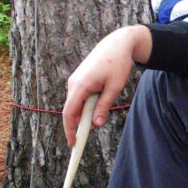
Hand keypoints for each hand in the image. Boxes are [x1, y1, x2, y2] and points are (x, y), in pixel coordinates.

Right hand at [62, 25, 152, 143]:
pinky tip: (99, 101)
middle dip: (81, 123)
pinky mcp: (79, 79)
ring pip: (77, 104)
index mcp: (80, 85)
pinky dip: (87, 104)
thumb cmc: (117, 64)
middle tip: (92, 132)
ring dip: (86, 112)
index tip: (73, 144)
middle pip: (72, 110)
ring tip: (101, 111)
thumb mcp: (114, 87)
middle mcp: (74, 83)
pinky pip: (80, 97)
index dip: (70, 130)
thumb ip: (104, 106)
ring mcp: (75, 80)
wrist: (117, 44)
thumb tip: (96, 124)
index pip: (69, 113)